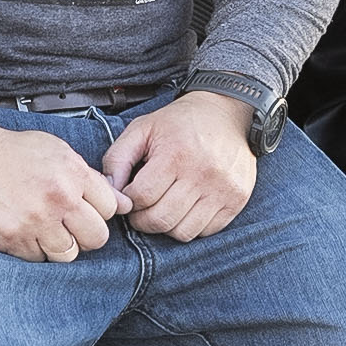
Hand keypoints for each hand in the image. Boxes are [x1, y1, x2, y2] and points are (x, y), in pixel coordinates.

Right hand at [0, 126, 130, 261]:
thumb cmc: (14, 153)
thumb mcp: (58, 151)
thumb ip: (91, 178)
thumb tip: (124, 203)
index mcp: (72, 174)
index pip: (110, 209)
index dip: (100, 212)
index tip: (87, 210)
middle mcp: (58, 198)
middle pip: (96, 238)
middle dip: (86, 235)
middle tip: (69, 226)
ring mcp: (35, 221)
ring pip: (69, 255)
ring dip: (60, 246)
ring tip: (45, 230)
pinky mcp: (12, 239)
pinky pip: (38, 259)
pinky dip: (34, 250)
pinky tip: (25, 231)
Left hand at [101, 91, 256, 241]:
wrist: (226, 113)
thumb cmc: (180, 123)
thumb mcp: (142, 128)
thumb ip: (118, 158)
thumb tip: (109, 190)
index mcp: (175, 153)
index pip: (141, 197)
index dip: (128, 201)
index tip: (129, 194)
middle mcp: (201, 173)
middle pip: (161, 219)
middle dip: (142, 219)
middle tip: (142, 208)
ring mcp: (222, 190)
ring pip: (183, 232)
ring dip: (166, 226)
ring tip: (163, 208)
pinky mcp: (236, 201)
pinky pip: (206, 232)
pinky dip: (190, 227)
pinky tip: (185, 209)